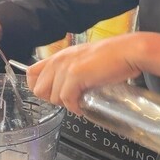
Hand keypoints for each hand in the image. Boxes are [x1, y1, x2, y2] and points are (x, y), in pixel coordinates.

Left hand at [26, 35, 143, 114]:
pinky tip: (83, 105)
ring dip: (66, 103)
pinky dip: (75, 107)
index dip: (39, 87)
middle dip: (53, 98)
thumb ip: (70, 70)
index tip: (53, 93)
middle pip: (39, 89)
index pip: (31, 73)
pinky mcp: (75, 75)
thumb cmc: (112, 57)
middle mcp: (59, 60)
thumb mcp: (84, 60)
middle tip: (68, 99)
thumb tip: (64, 88)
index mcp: (59, 56)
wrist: (128, 52)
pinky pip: (67, 100)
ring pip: (52, 97)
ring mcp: (66, 68)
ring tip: (79, 100)